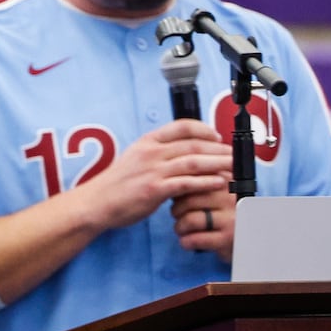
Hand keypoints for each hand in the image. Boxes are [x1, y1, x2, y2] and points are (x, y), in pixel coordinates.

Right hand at [78, 120, 230, 232]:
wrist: (95, 203)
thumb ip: (156, 154)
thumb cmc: (115, 185)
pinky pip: (188, 183)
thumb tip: (180, 154)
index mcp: (147, 142)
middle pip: (194, 144)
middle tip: (234, 154)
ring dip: (218, 164)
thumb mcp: (133, 159)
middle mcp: (151, 152)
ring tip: (233, 167)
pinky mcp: (155, 189)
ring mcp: (153, 170)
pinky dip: (206, 182)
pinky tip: (219, 183)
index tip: (216, 136)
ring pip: (195, 162)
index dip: (204, 129)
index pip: (181, 126)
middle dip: (219, 148)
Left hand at [170, 185, 237, 261]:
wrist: (256, 239)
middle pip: (188, 200)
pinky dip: (185, 241)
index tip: (177, 198)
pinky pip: (195, 239)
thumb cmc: (229, 214)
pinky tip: (187, 242)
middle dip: (176, 210)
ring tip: (182, 229)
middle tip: (177, 216)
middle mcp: (231, 198)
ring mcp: (231, 218)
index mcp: (229, 182)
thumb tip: (172, 182)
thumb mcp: (221, 194)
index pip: (194, 181)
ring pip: (189, 220)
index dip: (179, 192)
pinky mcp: (228, 238)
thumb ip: (202, 184)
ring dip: (179, 227)